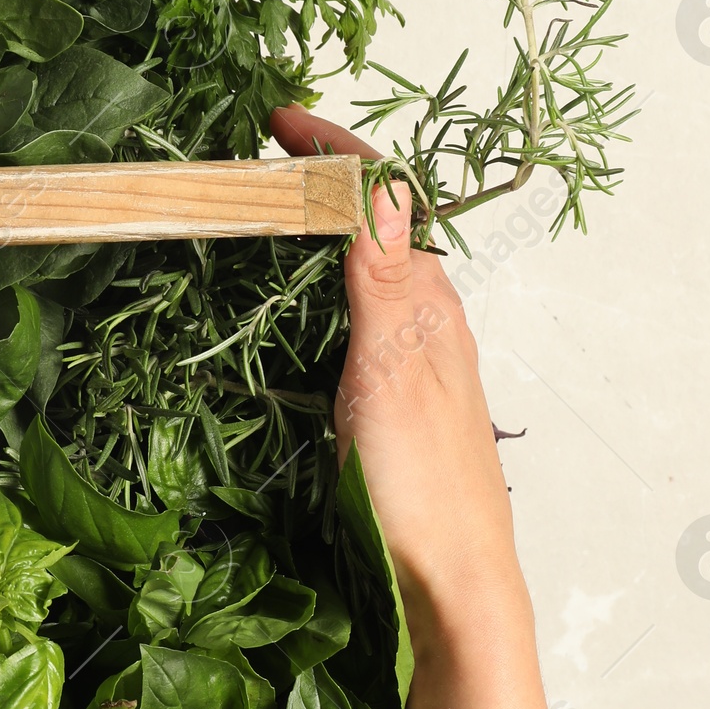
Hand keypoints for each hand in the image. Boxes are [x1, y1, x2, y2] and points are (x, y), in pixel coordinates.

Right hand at [269, 106, 522, 651]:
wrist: (451, 586)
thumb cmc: (425, 488)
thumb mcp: (393, 369)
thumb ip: (383, 280)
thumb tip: (377, 186)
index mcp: (431, 304)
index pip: (385, 198)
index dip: (333, 153)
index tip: (276, 122)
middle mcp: (426, 322)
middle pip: (375, 226)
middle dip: (320, 180)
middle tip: (258, 160)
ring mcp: (409, 363)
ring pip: (362, 274)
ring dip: (315, 234)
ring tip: (259, 216)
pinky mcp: (388, 403)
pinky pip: (351, 322)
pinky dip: (312, 293)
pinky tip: (282, 311)